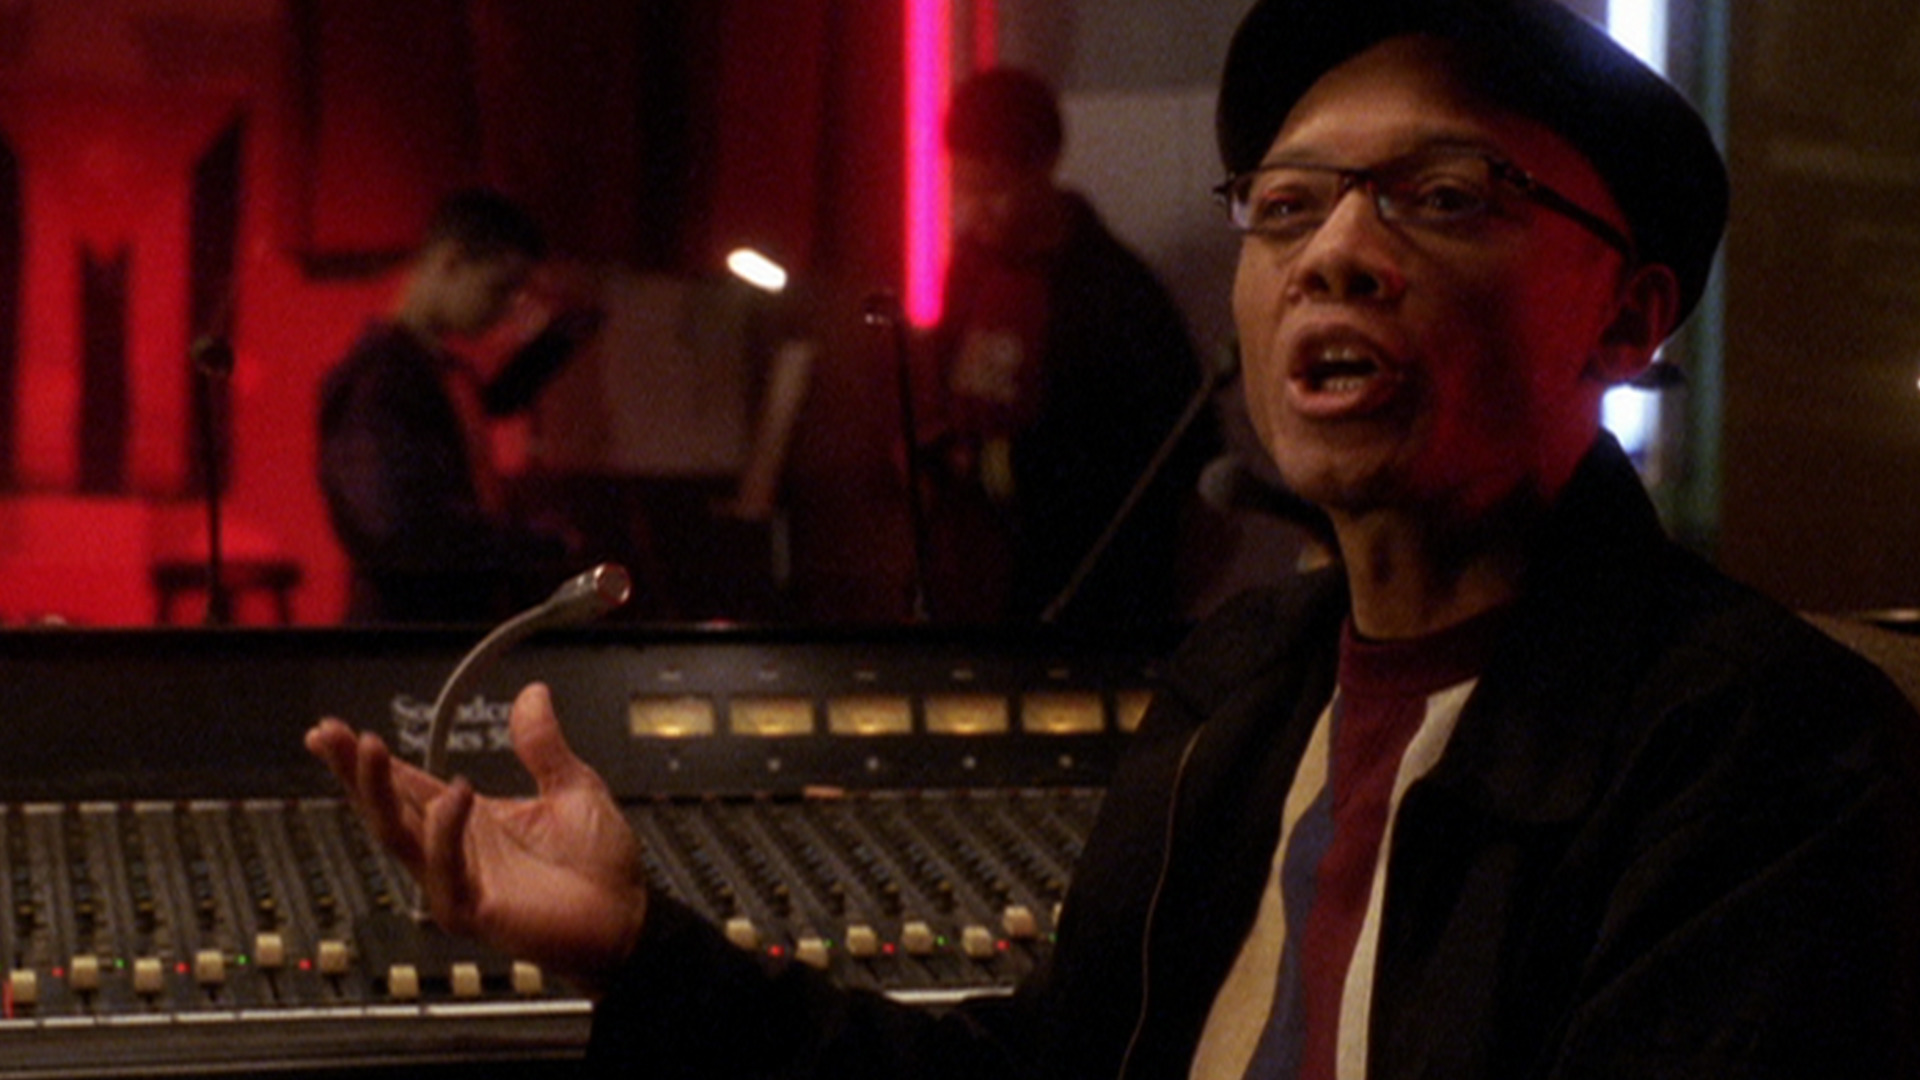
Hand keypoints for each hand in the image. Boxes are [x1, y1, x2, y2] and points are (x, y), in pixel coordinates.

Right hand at [305, 682, 647, 993]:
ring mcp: (459, 881)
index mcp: (469, 820)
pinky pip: (442, 873)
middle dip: (354, 771)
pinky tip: (453, 799)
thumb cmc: (600, 865)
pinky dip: (444, 835)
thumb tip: (533, 696)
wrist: (629, 918)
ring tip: (371, 750)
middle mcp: (455, 849)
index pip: (405, 785)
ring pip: (400, 838)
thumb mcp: (572, 787)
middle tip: (330, 735)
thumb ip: (543, 744)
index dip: (368, 760)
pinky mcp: (473, 910)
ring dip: (380, 794)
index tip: (333, 731)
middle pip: (387, 808)